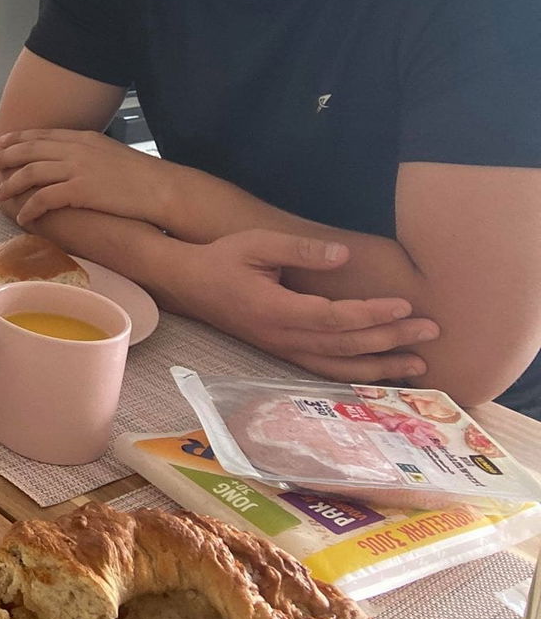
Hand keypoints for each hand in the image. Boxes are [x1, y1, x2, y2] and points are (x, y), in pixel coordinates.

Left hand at [0, 128, 172, 227]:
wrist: (161, 188)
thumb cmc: (141, 175)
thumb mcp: (110, 152)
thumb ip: (87, 151)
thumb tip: (73, 157)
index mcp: (83, 137)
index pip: (42, 135)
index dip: (18, 139)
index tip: (2, 143)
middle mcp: (76, 148)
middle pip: (29, 149)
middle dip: (5, 157)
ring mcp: (77, 168)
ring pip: (31, 172)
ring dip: (12, 184)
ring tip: (0, 195)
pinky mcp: (80, 190)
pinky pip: (45, 198)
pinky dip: (30, 208)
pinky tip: (23, 217)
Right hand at [166, 230, 438, 382]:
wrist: (189, 284)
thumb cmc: (222, 258)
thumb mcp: (256, 243)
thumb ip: (299, 249)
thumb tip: (343, 255)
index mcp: (274, 309)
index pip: (332, 317)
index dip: (370, 313)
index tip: (403, 304)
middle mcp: (280, 337)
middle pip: (343, 345)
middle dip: (389, 338)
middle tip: (430, 330)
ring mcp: (281, 350)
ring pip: (338, 366)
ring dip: (381, 365)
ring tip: (419, 364)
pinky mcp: (283, 354)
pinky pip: (326, 371)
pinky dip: (358, 375)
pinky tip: (382, 372)